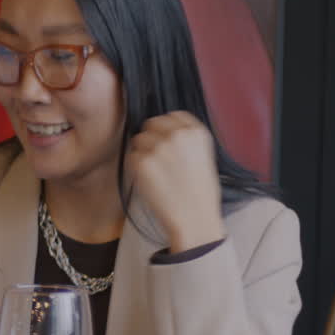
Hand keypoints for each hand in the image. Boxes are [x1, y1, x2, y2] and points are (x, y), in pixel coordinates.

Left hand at [125, 111, 224, 251]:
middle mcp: (177, 135)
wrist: (194, 218)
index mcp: (196, 132)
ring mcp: (158, 147)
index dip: (166, 129)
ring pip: (138, 140)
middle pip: (151, 124)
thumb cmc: (200, 192)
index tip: (166, 141)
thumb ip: (186, 139)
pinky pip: (131, 157)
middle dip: (152, 138)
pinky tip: (150, 180)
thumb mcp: (203, 156)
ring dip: (142, 153)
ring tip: (156, 172)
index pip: (172, 115)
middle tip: (157, 159)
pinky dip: (136, 167)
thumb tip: (166, 129)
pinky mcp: (141, 162)